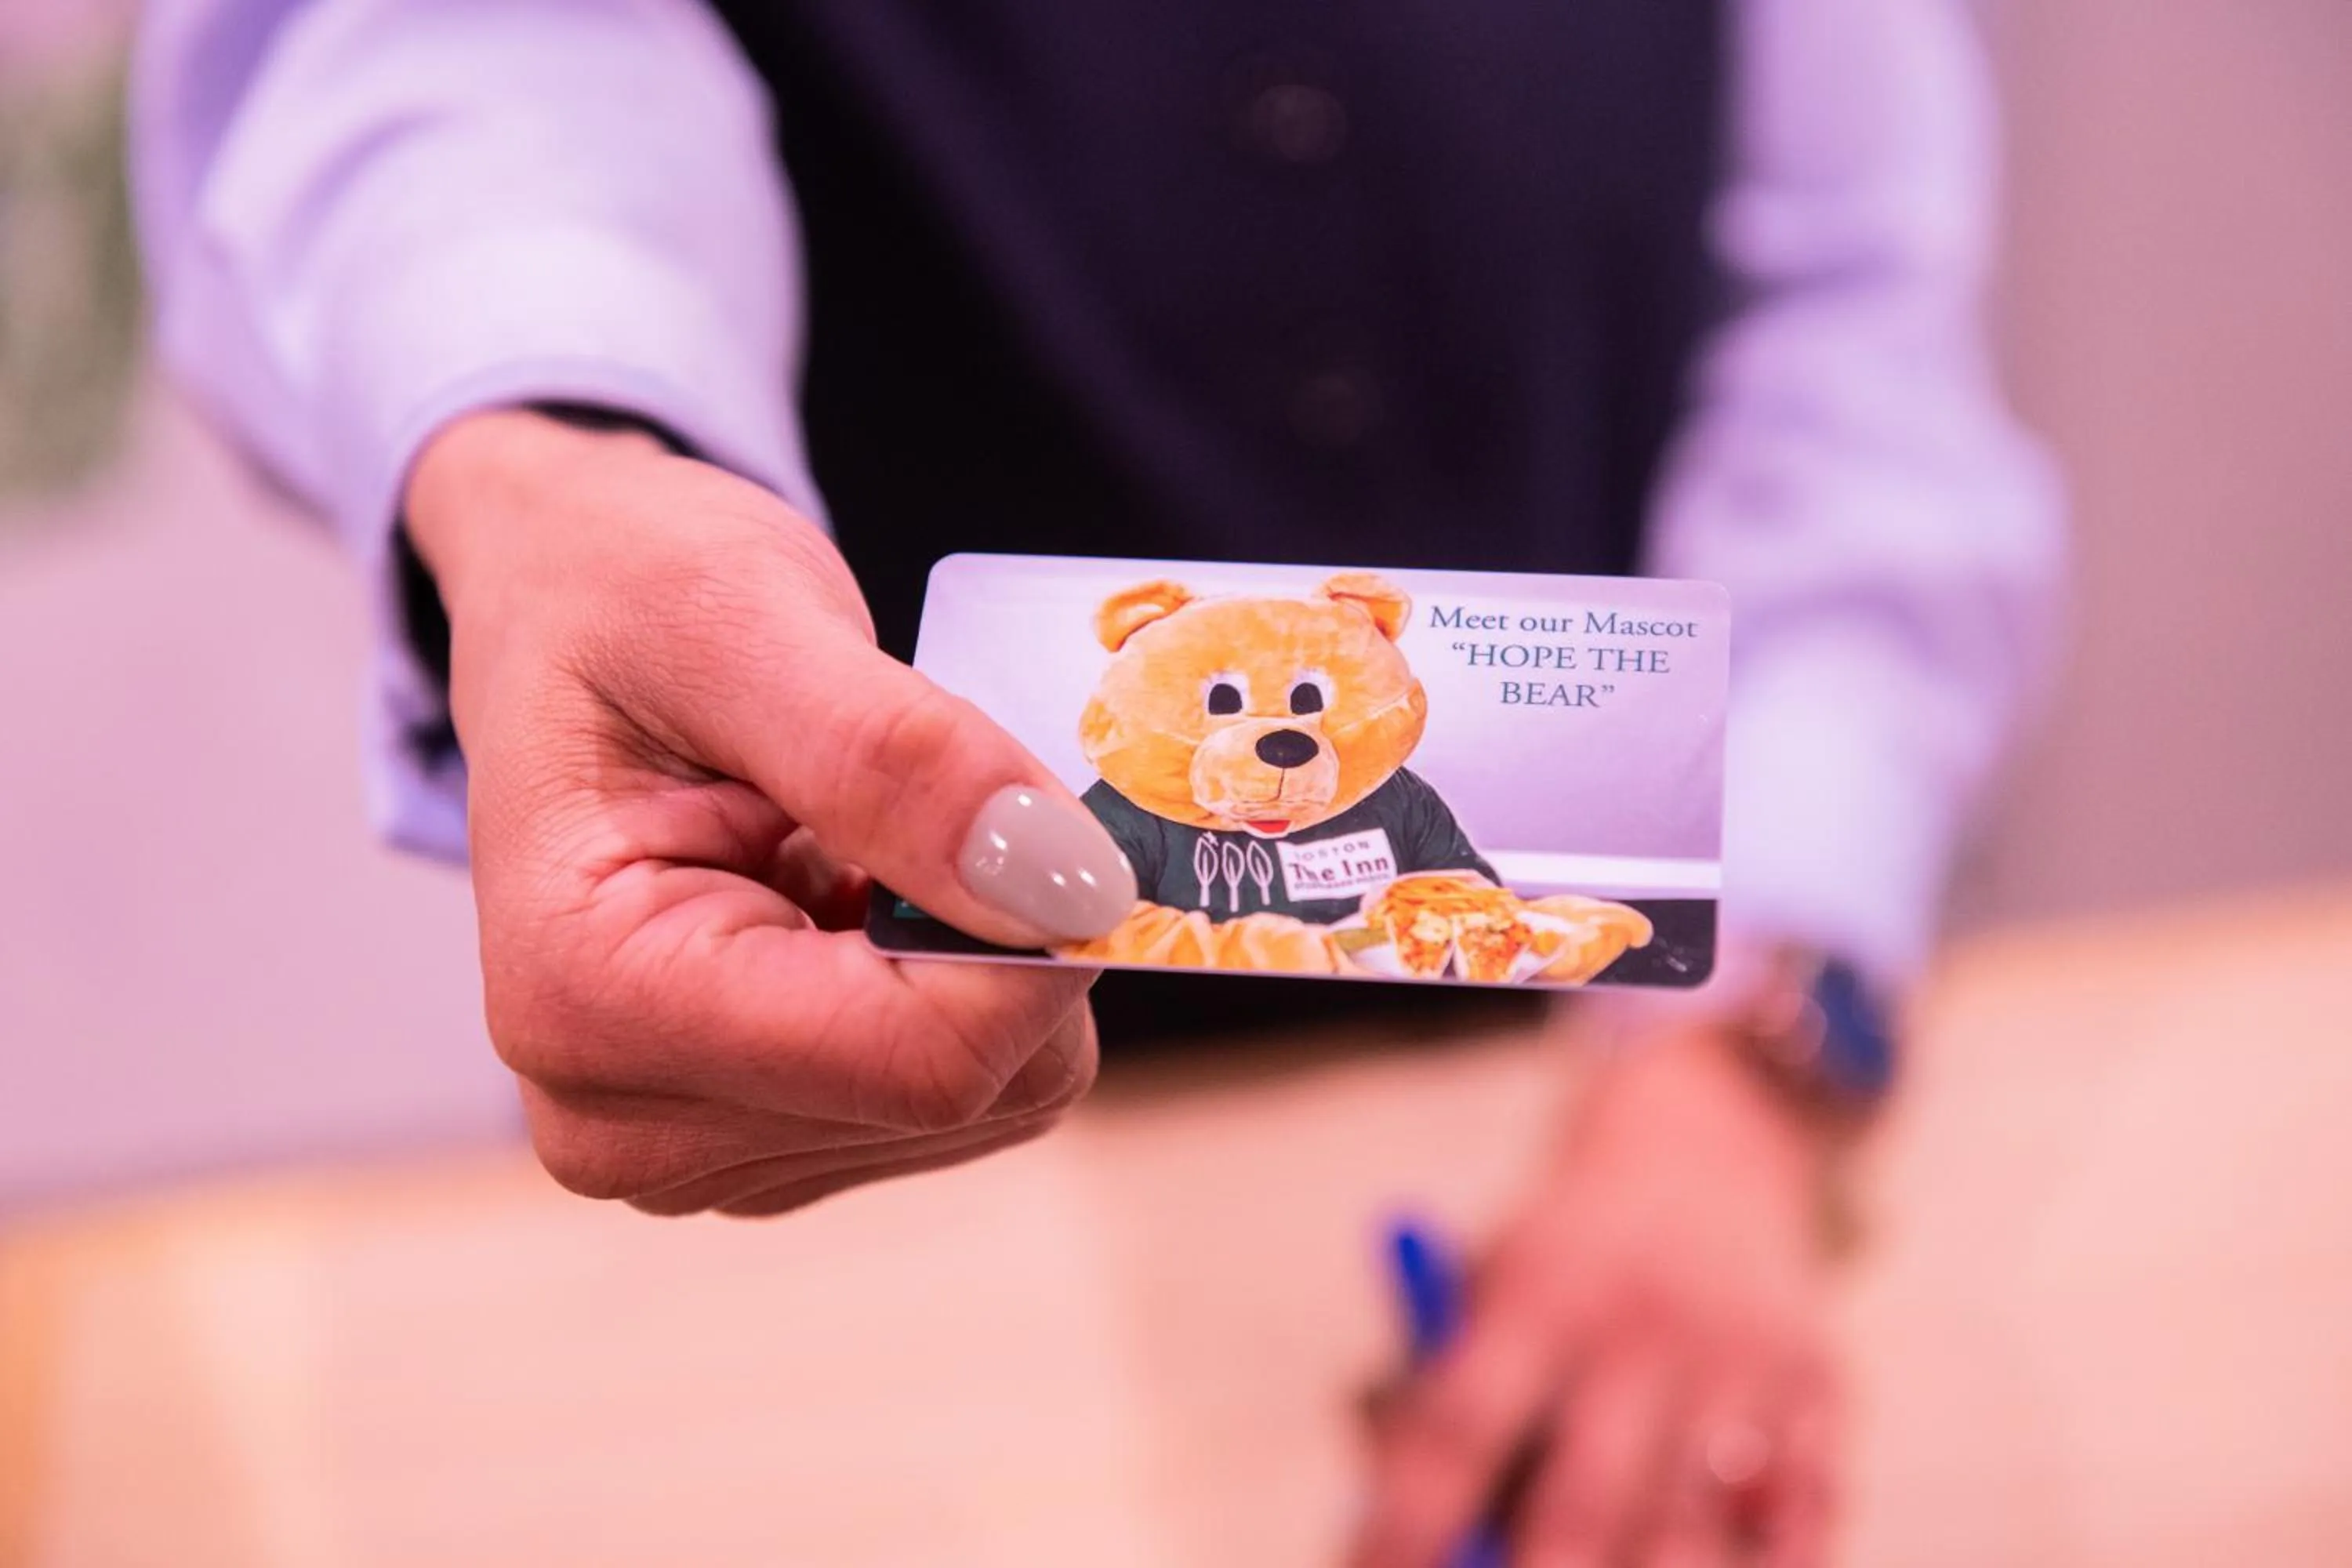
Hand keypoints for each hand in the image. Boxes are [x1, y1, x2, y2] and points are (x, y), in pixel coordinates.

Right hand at [404, 410, 1136, 1215]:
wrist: (561, 616)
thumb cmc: (620, 598)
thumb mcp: (742, 618)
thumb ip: (896, 757)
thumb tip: (1068, 885)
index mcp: (591, 999)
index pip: (923, 1061)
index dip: (1040, 937)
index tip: (1059, 810)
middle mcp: (621, 1121)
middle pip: (963, 1088)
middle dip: (1005, 933)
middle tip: (937, 794)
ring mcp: (691, 1153)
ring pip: (989, 1095)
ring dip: (982, 951)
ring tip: (869, 838)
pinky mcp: (759, 1146)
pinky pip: (965, 1090)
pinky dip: (962, 980)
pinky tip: (870, 891)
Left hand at [1352, 1017, 1840, 1566]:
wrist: (1707, 1148)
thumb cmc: (1560, 1266)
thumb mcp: (1487, 1294)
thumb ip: (1443, 1414)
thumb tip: (1428, 1551)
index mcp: (1538, 1289)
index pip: (1457, 1428)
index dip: (1408, 1523)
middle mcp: (1645, 1326)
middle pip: (1586, 1501)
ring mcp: (1745, 1364)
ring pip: (1697, 1537)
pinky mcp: (1823, 1396)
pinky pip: (1800, 1528)